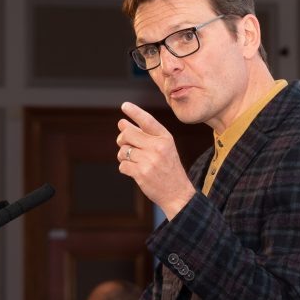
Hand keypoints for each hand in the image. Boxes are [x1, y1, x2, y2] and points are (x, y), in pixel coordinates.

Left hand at [117, 102, 196, 219]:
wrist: (177, 193)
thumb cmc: (168, 168)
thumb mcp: (164, 148)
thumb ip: (145, 135)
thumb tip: (122, 123)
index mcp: (165, 138)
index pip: (147, 121)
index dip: (134, 112)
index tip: (124, 106)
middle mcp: (158, 147)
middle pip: (128, 134)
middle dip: (122, 139)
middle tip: (124, 144)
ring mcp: (150, 160)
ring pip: (123, 151)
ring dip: (123, 156)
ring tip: (134, 161)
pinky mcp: (141, 173)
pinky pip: (123, 165)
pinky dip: (125, 168)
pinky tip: (134, 171)